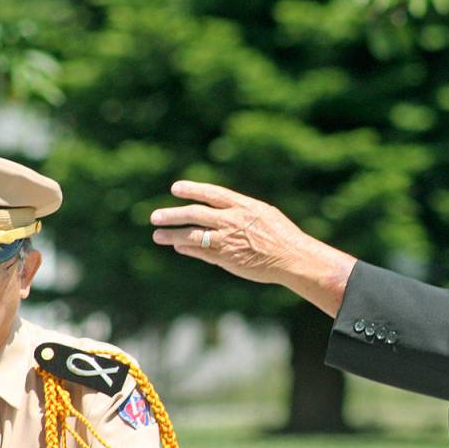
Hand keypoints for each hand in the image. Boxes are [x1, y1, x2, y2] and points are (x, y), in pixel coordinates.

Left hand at [151, 181, 356, 316]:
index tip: (175, 188)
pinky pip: (202, 251)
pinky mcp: (227, 258)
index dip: (192, 189)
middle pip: (195, 214)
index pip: (212, 193)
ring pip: (193, 234)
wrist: (294, 258)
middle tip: (155, 216)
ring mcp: (228, 240)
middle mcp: (232, 220)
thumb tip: (222, 210)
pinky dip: (188, 248)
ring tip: (157, 235)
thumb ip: (241, 212)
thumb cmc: (283, 236)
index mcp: (243, 206)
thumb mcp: (265, 214)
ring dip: (172, 234)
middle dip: (173, 214)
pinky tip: (178, 245)